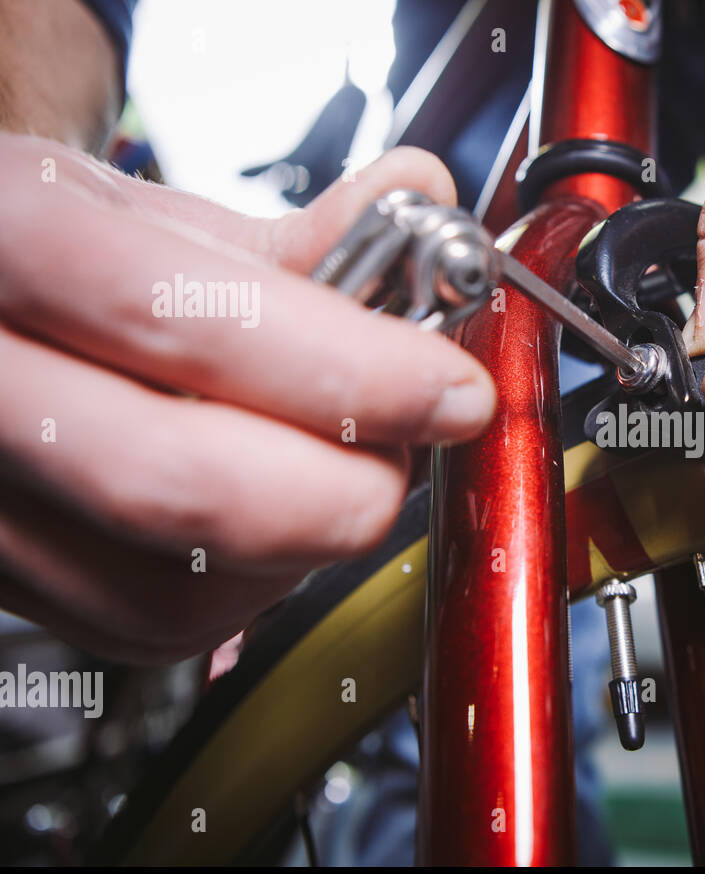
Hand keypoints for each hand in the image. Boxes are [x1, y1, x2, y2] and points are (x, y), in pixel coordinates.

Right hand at [0, 136, 495, 661]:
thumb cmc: (41, 254)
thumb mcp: (144, 210)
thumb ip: (294, 234)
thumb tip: (426, 208)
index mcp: (4, 249)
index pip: (188, 323)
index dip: (350, 371)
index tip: (450, 389)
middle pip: (184, 483)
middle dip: (347, 484)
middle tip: (410, 446)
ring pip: (179, 587)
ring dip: (307, 545)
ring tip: (335, 471)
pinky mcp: (9, 580)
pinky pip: (155, 625)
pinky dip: (252, 584)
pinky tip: (273, 519)